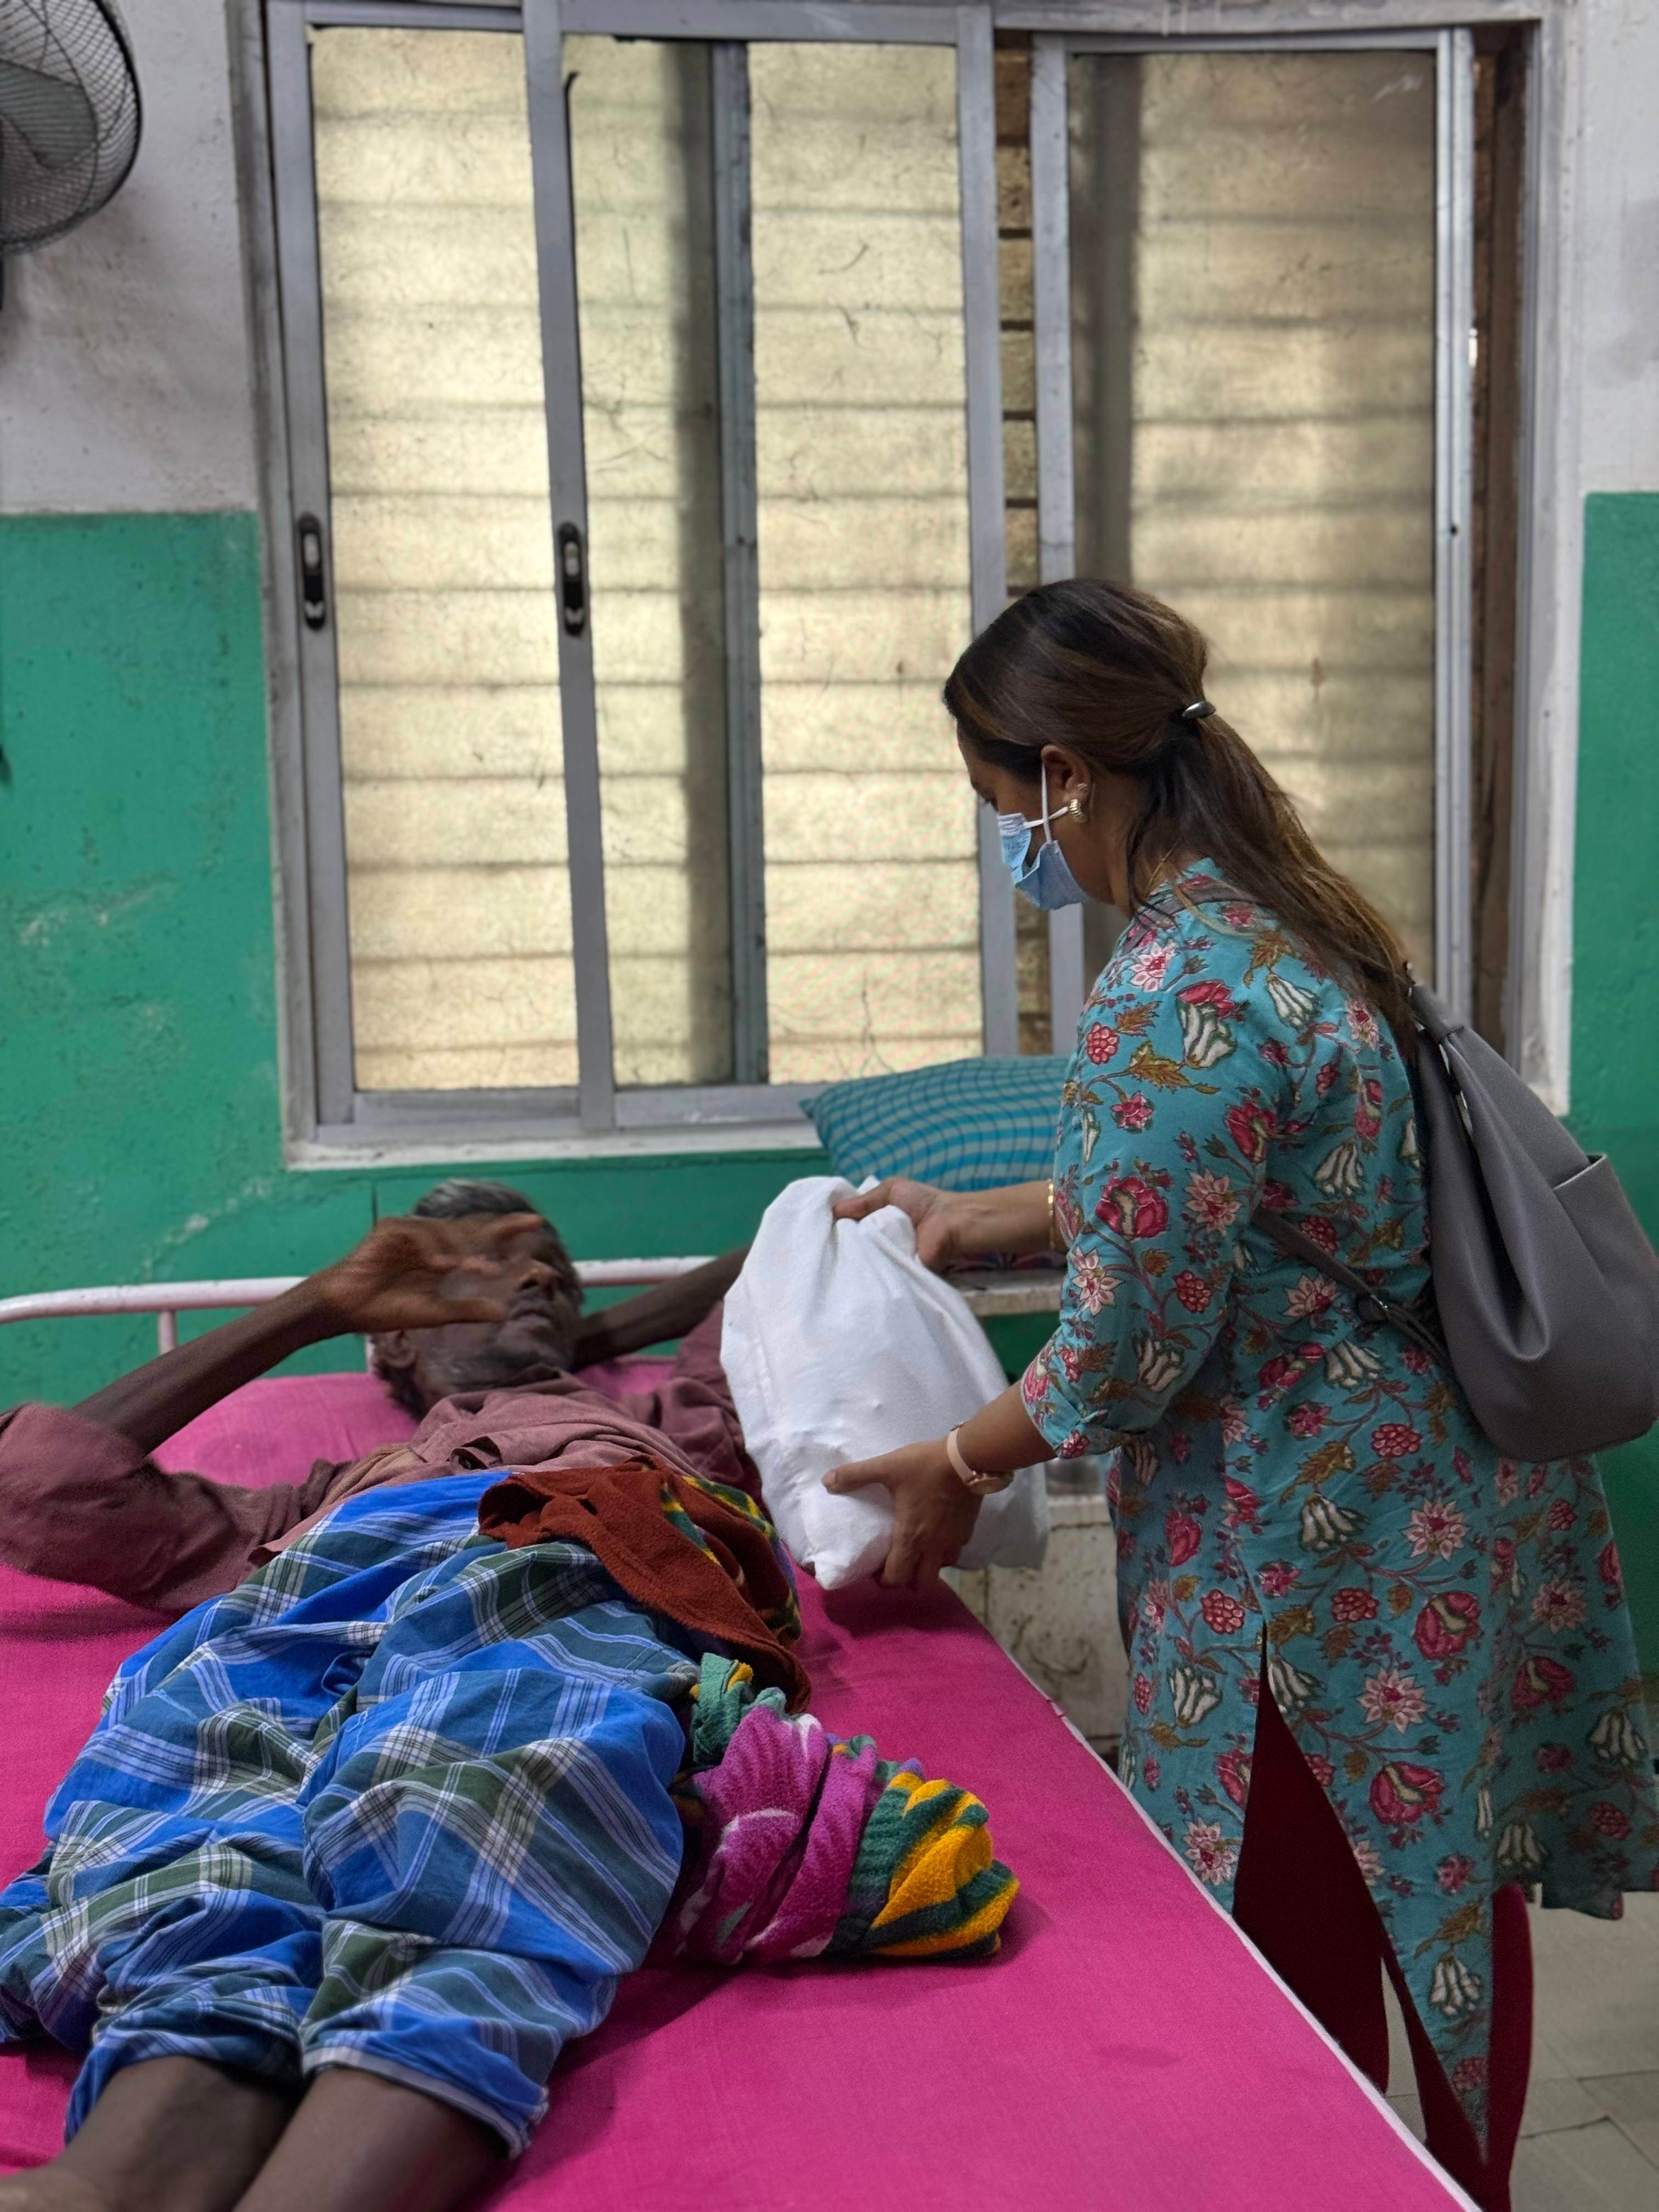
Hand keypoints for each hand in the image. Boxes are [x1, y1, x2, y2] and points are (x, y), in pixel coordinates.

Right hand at [308, 1215, 538, 1335]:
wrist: (346, 1309)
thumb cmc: (386, 1309)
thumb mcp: (434, 1313)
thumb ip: (467, 1309)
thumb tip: (505, 1312)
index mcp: (445, 1259)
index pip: (482, 1244)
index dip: (509, 1238)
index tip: (539, 1238)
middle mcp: (433, 1242)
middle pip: (473, 1229)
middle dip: (504, 1227)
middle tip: (534, 1224)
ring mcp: (412, 1233)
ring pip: (449, 1233)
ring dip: (467, 1250)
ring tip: (481, 1269)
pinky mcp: (391, 1229)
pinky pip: (419, 1234)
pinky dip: (433, 1248)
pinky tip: (441, 1265)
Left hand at [823, 1437, 982, 1588]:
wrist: (969, 1458)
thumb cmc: (925, 1466)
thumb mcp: (887, 1467)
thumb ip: (856, 1475)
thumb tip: (827, 1481)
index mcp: (911, 1538)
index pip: (897, 1579)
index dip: (884, 1581)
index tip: (876, 1570)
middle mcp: (933, 1547)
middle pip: (921, 1584)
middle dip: (907, 1580)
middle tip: (897, 1563)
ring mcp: (953, 1540)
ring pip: (941, 1568)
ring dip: (928, 1565)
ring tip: (917, 1550)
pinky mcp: (968, 1530)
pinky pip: (954, 1550)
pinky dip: (944, 1549)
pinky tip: (938, 1533)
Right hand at [831, 1178, 966, 1273]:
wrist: (951, 1223)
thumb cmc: (925, 1203)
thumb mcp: (891, 1190)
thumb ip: (864, 1200)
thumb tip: (834, 1210)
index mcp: (877, 1223)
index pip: (850, 1229)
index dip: (836, 1229)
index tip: (818, 1229)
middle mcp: (880, 1244)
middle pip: (852, 1248)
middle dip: (839, 1247)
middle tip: (821, 1248)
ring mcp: (887, 1262)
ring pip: (862, 1264)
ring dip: (851, 1261)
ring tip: (832, 1262)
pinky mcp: (897, 1277)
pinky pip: (878, 1277)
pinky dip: (868, 1275)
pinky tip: (851, 1274)